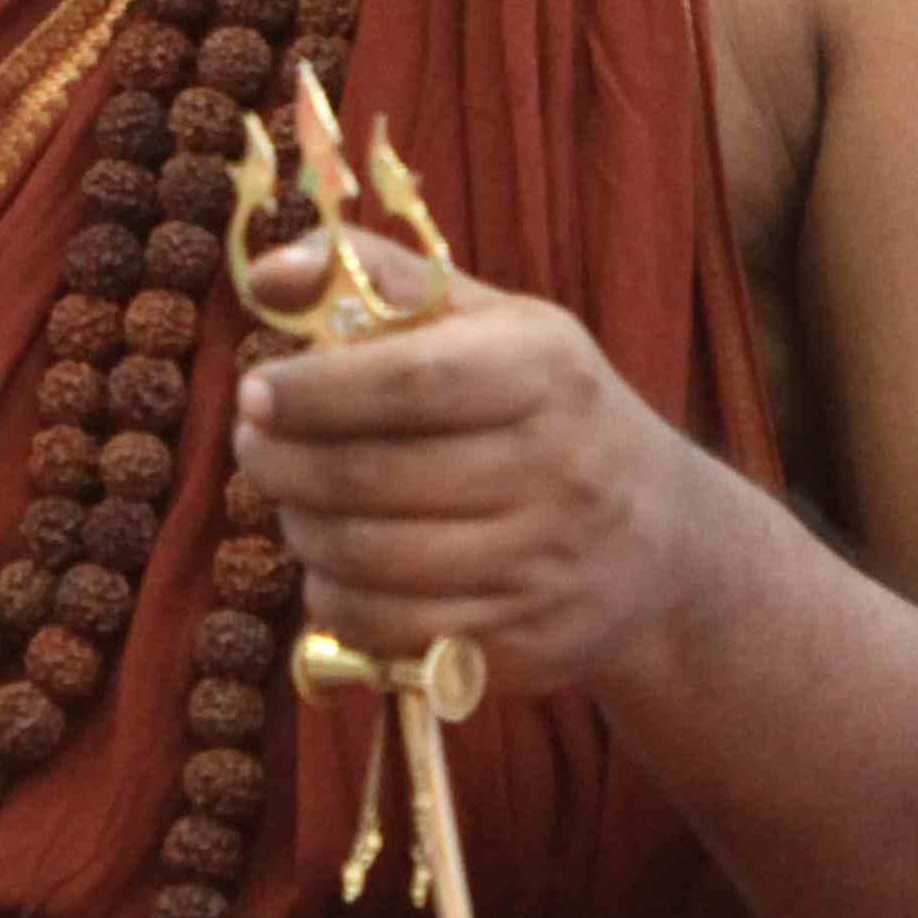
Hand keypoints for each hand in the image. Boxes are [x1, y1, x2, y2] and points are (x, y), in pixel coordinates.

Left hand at [223, 226, 728, 696]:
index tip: (255, 392)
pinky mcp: (520, 642)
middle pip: (374, 478)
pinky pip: (387, 629)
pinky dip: (333, 598)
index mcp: (546, 371)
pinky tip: (330, 566)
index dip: (315, 391)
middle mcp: (555, 469)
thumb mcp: (494, 323)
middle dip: (283, 464)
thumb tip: (269, 275)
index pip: (411, 381)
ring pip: (368, 560)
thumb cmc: (548, 407)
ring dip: (301, 530)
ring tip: (292, 500)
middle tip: (252, 446)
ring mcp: (541, 565)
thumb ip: (381, 279)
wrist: (664, 540)